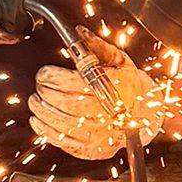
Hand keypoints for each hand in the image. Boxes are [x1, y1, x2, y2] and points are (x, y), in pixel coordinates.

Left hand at [29, 32, 166, 160]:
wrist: (145, 115)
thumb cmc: (129, 86)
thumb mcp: (119, 60)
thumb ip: (97, 46)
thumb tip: (79, 32)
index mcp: (112, 89)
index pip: (72, 84)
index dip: (52, 78)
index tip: (43, 73)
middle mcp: (106, 114)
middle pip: (64, 104)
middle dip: (44, 94)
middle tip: (39, 86)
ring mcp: (99, 134)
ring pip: (60, 124)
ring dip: (42, 112)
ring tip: (35, 101)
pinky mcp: (92, 148)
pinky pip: (63, 142)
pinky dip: (45, 131)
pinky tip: (39, 120)